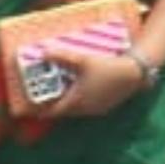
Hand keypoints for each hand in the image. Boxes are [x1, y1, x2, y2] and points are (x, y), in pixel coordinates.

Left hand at [37, 46, 151, 120]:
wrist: (133, 74)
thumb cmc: (106, 67)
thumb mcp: (82, 59)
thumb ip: (62, 56)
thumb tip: (43, 52)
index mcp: (76, 101)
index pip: (53, 112)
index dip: (41, 111)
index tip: (31, 109)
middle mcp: (84, 109)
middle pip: (64, 111)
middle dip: (54, 105)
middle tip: (46, 96)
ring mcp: (96, 110)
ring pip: (76, 110)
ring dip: (68, 103)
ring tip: (63, 92)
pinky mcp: (105, 107)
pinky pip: (87, 108)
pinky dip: (80, 102)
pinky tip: (82, 90)